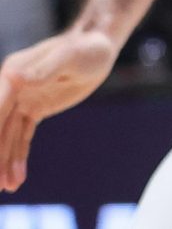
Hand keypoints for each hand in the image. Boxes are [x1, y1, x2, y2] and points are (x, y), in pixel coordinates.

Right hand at [0, 28, 117, 190]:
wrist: (99, 47)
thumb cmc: (87, 48)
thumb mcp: (71, 56)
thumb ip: (45, 68)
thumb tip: (16, 76)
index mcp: (14, 72)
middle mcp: (12, 87)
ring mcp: (22, 100)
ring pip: (7, 136)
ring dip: (4, 161)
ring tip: (5, 187)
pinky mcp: (34, 110)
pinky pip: (22, 137)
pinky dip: (18, 157)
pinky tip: (16, 178)